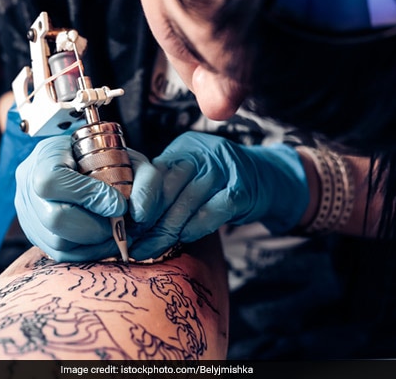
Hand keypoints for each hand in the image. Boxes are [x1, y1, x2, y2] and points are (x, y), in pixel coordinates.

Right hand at [14, 135, 162, 261]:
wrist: (78, 160)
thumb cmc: (103, 154)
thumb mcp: (127, 156)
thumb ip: (140, 179)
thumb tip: (130, 212)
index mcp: (43, 158)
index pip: (53, 182)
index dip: (89, 196)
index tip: (119, 203)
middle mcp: (27, 189)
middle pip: (55, 220)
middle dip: (95, 226)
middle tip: (118, 223)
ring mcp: (28, 216)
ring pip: (58, 243)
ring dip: (95, 242)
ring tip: (115, 232)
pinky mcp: (36, 236)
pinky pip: (61, 254)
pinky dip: (88, 251)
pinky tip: (105, 239)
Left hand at [130, 131, 308, 260]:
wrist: (267, 179)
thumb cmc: (218, 184)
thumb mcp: (190, 175)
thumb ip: (164, 190)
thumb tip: (128, 221)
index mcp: (184, 148)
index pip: (154, 170)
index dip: (139, 197)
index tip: (128, 221)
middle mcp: (203, 153)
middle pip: (169, 188)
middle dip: (149, 221)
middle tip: (133, 243)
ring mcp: (225, 169)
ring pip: (188, 202)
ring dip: (167, 231)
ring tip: (150, 248)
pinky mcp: (243, 189)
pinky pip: (213, 211)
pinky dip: (195, 227)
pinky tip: (183, 239)